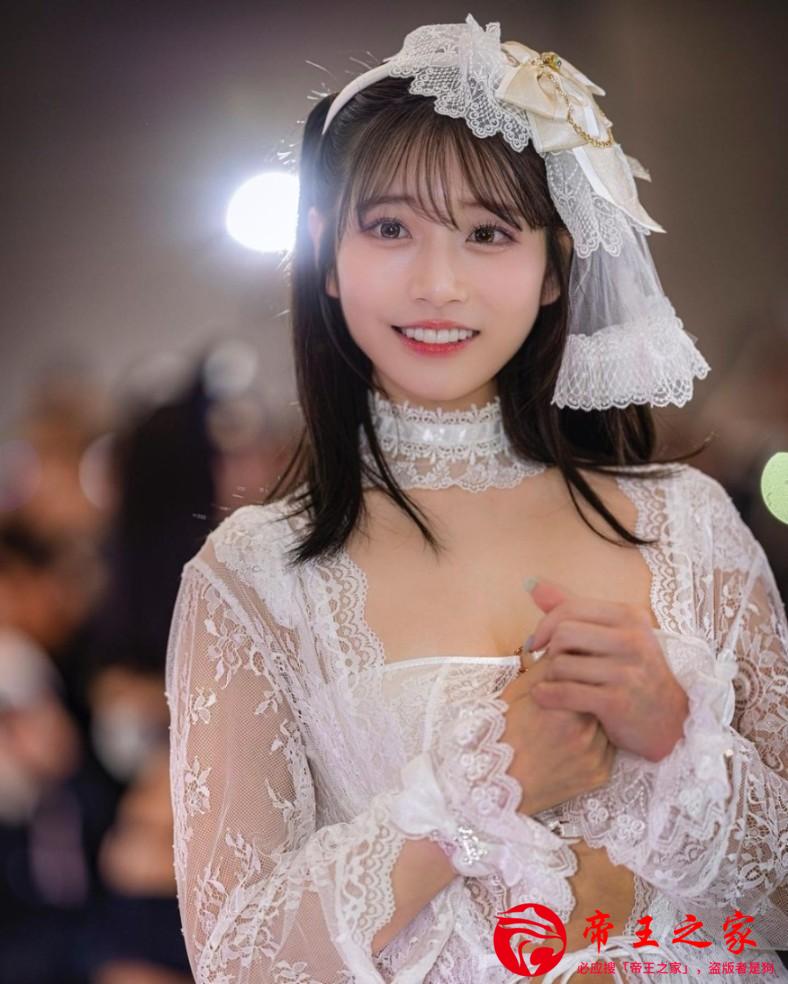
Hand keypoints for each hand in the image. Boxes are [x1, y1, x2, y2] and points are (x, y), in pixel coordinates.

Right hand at [498, 651, 615, 815]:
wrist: (496, 782)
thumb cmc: (503, 732)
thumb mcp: (518, 691)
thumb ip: (547, 666)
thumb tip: (568, 646)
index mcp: (563, 706)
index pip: (587, 677)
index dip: (580, 675)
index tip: (573, 676)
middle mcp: (584, 731)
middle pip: (599, 699)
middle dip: (589, 697)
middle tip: (569, 703)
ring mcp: (594, 756)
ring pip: (607, 724)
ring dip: (595, 721)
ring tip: (568, 727)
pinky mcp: (599, 775)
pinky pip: (608, 751)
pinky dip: (596, 745)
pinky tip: (573, 746)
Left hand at [526, 579, 688, 762]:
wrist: (672, 721)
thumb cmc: (634, 673)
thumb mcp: (613, 634)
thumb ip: (573, 608)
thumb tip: (532, 584)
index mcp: (630, 616)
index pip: (570, 608)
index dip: (545, 624)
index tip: (538, 642)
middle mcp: (633, 639)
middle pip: (563, 634)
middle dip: (550, 651)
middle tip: (553, 666)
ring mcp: (627, 671)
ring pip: (561, 664)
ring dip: (549, 677)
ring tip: (556, 683)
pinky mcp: (617, 702)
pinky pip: (566, 692)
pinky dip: (546, 695)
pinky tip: (543, 696)